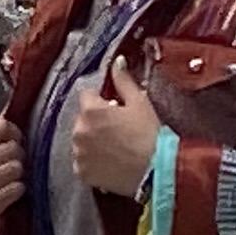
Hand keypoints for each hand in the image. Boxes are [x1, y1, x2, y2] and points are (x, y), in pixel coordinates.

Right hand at [0, 116, 26, 234]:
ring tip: (15, 179)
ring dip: (22, 175)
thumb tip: (17, 95)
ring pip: (15, 168)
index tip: (15, 144)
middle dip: (21, 156)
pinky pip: (15, 189)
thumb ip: (1, 127)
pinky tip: (14, 194)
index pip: (3, 126)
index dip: (16, 134)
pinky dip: (20, 191)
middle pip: (11, 147)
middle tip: (17, 165)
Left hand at [64, 69, 162, 198]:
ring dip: (92, 141)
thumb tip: (117, 61)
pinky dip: (91, 161)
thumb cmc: (149, 135)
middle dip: (95, 121)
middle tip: (118, 129)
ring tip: (114, 148)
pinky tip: (109, 161)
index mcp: (91, 110)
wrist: (156, 171)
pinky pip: (82, 161)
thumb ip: (123, 81)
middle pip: (82, 119)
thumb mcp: (139, 103)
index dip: (101, 100)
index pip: (86, 95)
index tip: (114, 108)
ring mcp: (78, 153)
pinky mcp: (81, 173)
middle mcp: (79, 131)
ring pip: (81, 140)